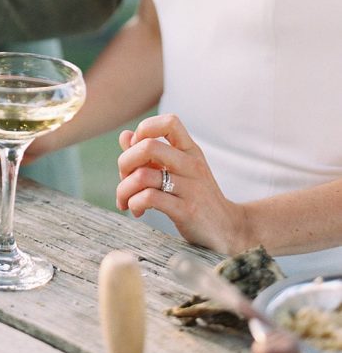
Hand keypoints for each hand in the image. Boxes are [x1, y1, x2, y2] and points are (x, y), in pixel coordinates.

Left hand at [115, 112, 246, 253]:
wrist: (228, 230)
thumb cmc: (196, 197)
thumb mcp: (178, 170)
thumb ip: (150, 154)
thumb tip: (125, 135)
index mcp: (190, 150)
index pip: (169, 122)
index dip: (145, 129)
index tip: (137, 149)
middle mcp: (191, 165)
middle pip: (148, 146)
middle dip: (124, 162)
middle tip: (124, 179)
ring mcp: (191, 188)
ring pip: (143, 175)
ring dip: (124, 189)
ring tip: (125, 200)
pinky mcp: (187, 211)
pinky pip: (149, 198)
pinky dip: (134, 203)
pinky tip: (137, 210)